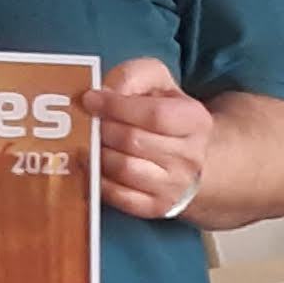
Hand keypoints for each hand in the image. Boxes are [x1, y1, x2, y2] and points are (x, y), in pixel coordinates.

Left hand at [82, 57, 213, 219]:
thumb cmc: (165, 114)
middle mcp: (190, 157)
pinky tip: (91, 164)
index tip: (90, 99)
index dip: (117, 106)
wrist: (189, 157)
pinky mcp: (156, 206)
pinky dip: (98, 179)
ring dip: (98, 153)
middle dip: (103, 128)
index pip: (154, 115)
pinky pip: (117, 196)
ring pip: (123, 168)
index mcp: (195, 121)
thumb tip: (104, 94)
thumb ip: (133, 76)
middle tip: (87, 120)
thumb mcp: (158, 83)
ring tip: (89, 141)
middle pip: (133, 141)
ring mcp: (174, 186)